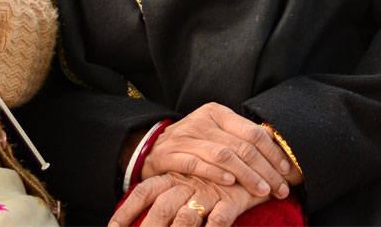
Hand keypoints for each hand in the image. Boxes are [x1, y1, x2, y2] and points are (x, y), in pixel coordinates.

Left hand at [109, 172, 269, 226]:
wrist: (254, 160)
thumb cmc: (216, 176)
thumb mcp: (188, 180)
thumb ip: (168, 195)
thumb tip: (144, 217)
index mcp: (172, 177)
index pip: (142, 193)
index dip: (126, 212)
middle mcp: (186, 183)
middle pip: (161, 208)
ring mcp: (208, 191)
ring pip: (186, 218)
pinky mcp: (231, 199)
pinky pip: (219, 220)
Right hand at [143, 103, 291, 200]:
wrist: (152, 148)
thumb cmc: (194, 144)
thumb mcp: (217, 133)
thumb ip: (241, 137)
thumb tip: (279, 148)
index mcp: (217, 113)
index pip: (252, 132)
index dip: (273, 153)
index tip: (287, 172)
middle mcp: (201, 121)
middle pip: (242, 146)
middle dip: (266, 170)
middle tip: (281, 188)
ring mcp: (184, 137)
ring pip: (223, 155)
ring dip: (247, 175)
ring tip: (262, 191)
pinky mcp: (170, 154)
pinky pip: (197, 163)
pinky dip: (216, 173)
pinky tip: (231, 184)